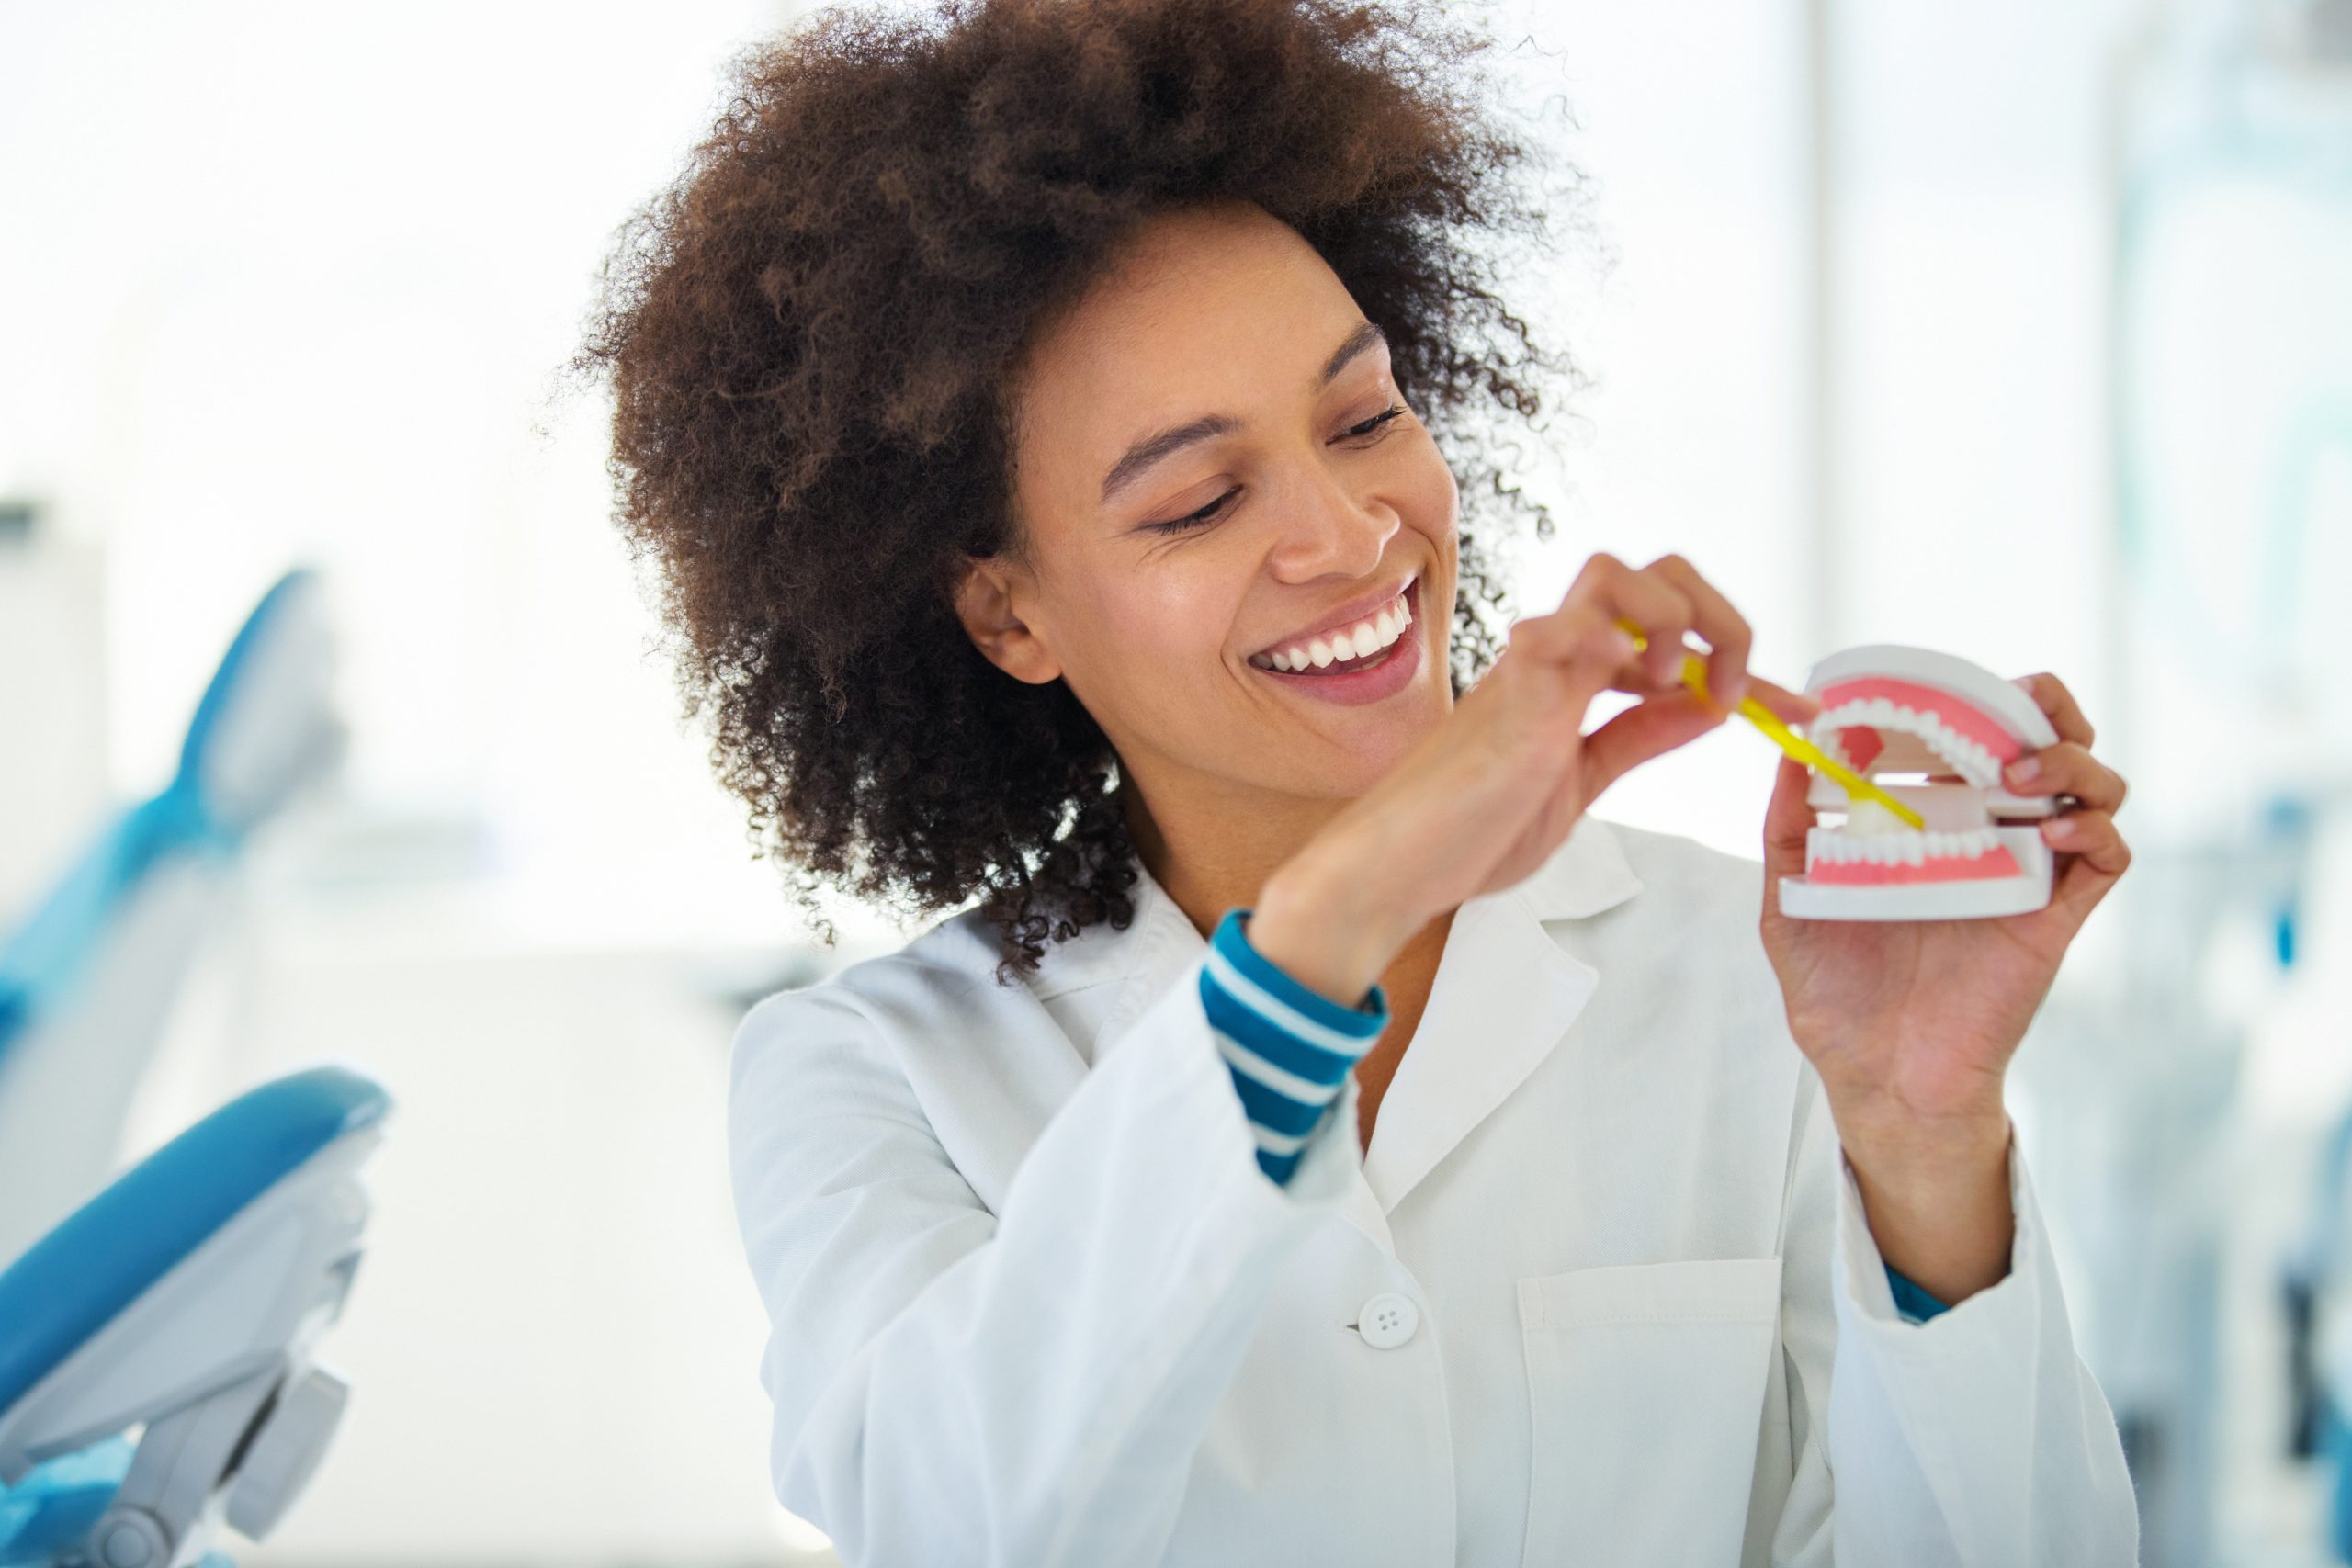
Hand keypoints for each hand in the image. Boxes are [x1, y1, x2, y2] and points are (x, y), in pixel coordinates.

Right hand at [1254, 552, 1815, 1003]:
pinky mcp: (1507, 704)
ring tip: (1672, 688)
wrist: (1395, 869)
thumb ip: (1637, 738)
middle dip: (1716, 616)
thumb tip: (1705, 704)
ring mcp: (1532, 673)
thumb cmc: (1470, 830)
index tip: (1794, 708)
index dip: (1746, 663)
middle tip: (1727, 691)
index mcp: (1578, 678)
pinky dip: (1602, 637)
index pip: (1676, 635)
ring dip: (1671, 619)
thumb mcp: (1582, 782)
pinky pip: (1556, 636)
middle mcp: (1559, 658)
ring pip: (1614, 576)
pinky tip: (1631, 674)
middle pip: (1654, 572)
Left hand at [1758, 671, 2130, 1299]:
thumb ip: (1786, 830)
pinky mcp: (2058, 917)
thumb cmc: (1836, 994)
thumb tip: (1786, 754)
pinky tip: (2050, 828)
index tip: (1944, 685)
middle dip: (2045, 707)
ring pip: (2095, 786)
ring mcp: (2029, 872)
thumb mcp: (1790, 901)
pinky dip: (2094, 826)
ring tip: (2020, 775)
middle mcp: (1989, 837)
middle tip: (2011, 711)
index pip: (1976, 735)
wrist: (1877, 1074)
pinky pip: (2108, 855)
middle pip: (2051, 741)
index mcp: (1932, 823)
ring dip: (2071, 760)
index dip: (1979, 696)